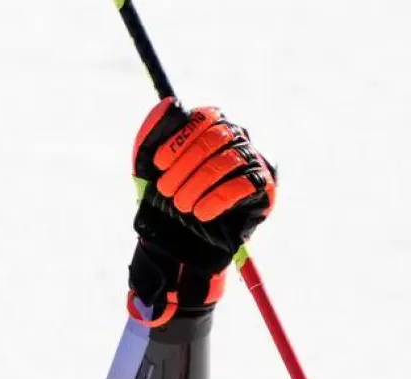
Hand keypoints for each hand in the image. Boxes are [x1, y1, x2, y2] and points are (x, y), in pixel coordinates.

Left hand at [127, 98, 276, 323]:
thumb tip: (169, 103)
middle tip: (166, 192)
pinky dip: (219, 198)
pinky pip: (246, 185)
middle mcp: (237, 141)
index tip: (158, 165)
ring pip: (230, 160)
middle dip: (186, 165)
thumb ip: (153, 131)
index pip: (205, 117)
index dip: (180, 139)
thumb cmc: (162, 199)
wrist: (175, 244)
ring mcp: (253, 163)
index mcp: (212, 129)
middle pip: (218, 136)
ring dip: (199, 184)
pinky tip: (201, 213)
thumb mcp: (145, 164)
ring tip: (182, 206)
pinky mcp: (264, 190)